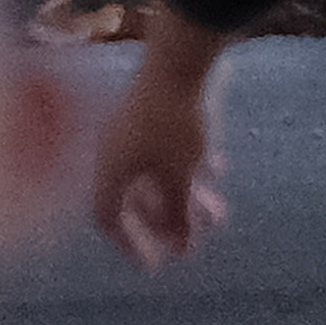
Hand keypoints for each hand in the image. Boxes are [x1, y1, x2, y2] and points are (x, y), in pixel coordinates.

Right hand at [93, 37, 229, 271]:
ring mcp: (131, 129)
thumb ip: (178, 215)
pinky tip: (217, 167)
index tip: (153, 264)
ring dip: (185, 193)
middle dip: (168, 220)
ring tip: (218, 211)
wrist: (178, 60)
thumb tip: (181, 250)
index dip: (130, 244)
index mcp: (108, 172)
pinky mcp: (152, 109)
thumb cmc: (173, 123)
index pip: (108, 219)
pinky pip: (166, 148)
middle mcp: (113, 152)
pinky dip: (188, 164)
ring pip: (156, 172)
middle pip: (138, 197)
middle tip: (196, 238)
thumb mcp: (179, 176)